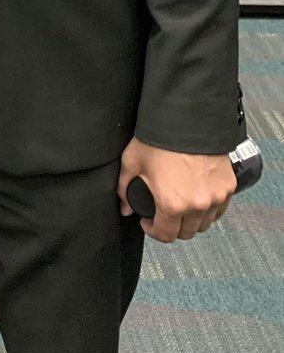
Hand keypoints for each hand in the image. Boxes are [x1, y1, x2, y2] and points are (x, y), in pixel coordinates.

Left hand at [117, 136, 235, 242]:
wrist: (185, 117)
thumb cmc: (159, 138)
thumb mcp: (132, 162)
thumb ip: (124, 188)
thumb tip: (124, 206)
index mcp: (172, 203)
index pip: (166, 235)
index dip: (154, 231)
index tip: (149, 222)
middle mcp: (197, 204)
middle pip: (187, 232)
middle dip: (172, 226)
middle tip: (164, 213)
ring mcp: (216, 196)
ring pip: (205, 223)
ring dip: (192, 219)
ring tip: (181, 204)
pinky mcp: (228, 186)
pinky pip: (219, 208)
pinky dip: (209, 208)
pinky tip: (198, 197)